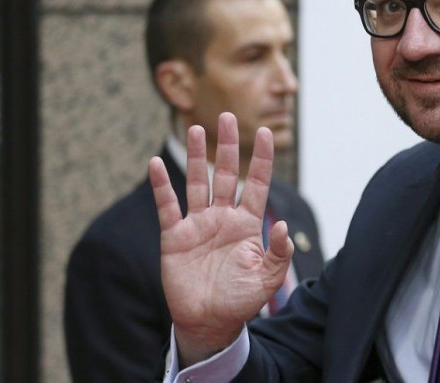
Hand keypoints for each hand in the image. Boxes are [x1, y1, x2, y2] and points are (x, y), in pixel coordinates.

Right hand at [149, 112, 293, 366]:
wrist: (209, 323)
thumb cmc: (240, 300)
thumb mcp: (267, 279)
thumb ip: (279, 253)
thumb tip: (284, 225)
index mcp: (246, 224)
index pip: (256, 184)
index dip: (261, 159)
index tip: (265, 132)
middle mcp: (222, 217)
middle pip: (226, 174)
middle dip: (228, 146)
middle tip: (227, 116)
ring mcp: (198, 224)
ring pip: (197, 182)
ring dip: (196, 156)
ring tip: (196, 129)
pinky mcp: (175, 236)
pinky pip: (167, 206)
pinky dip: (161, 186)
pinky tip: (155, 164)